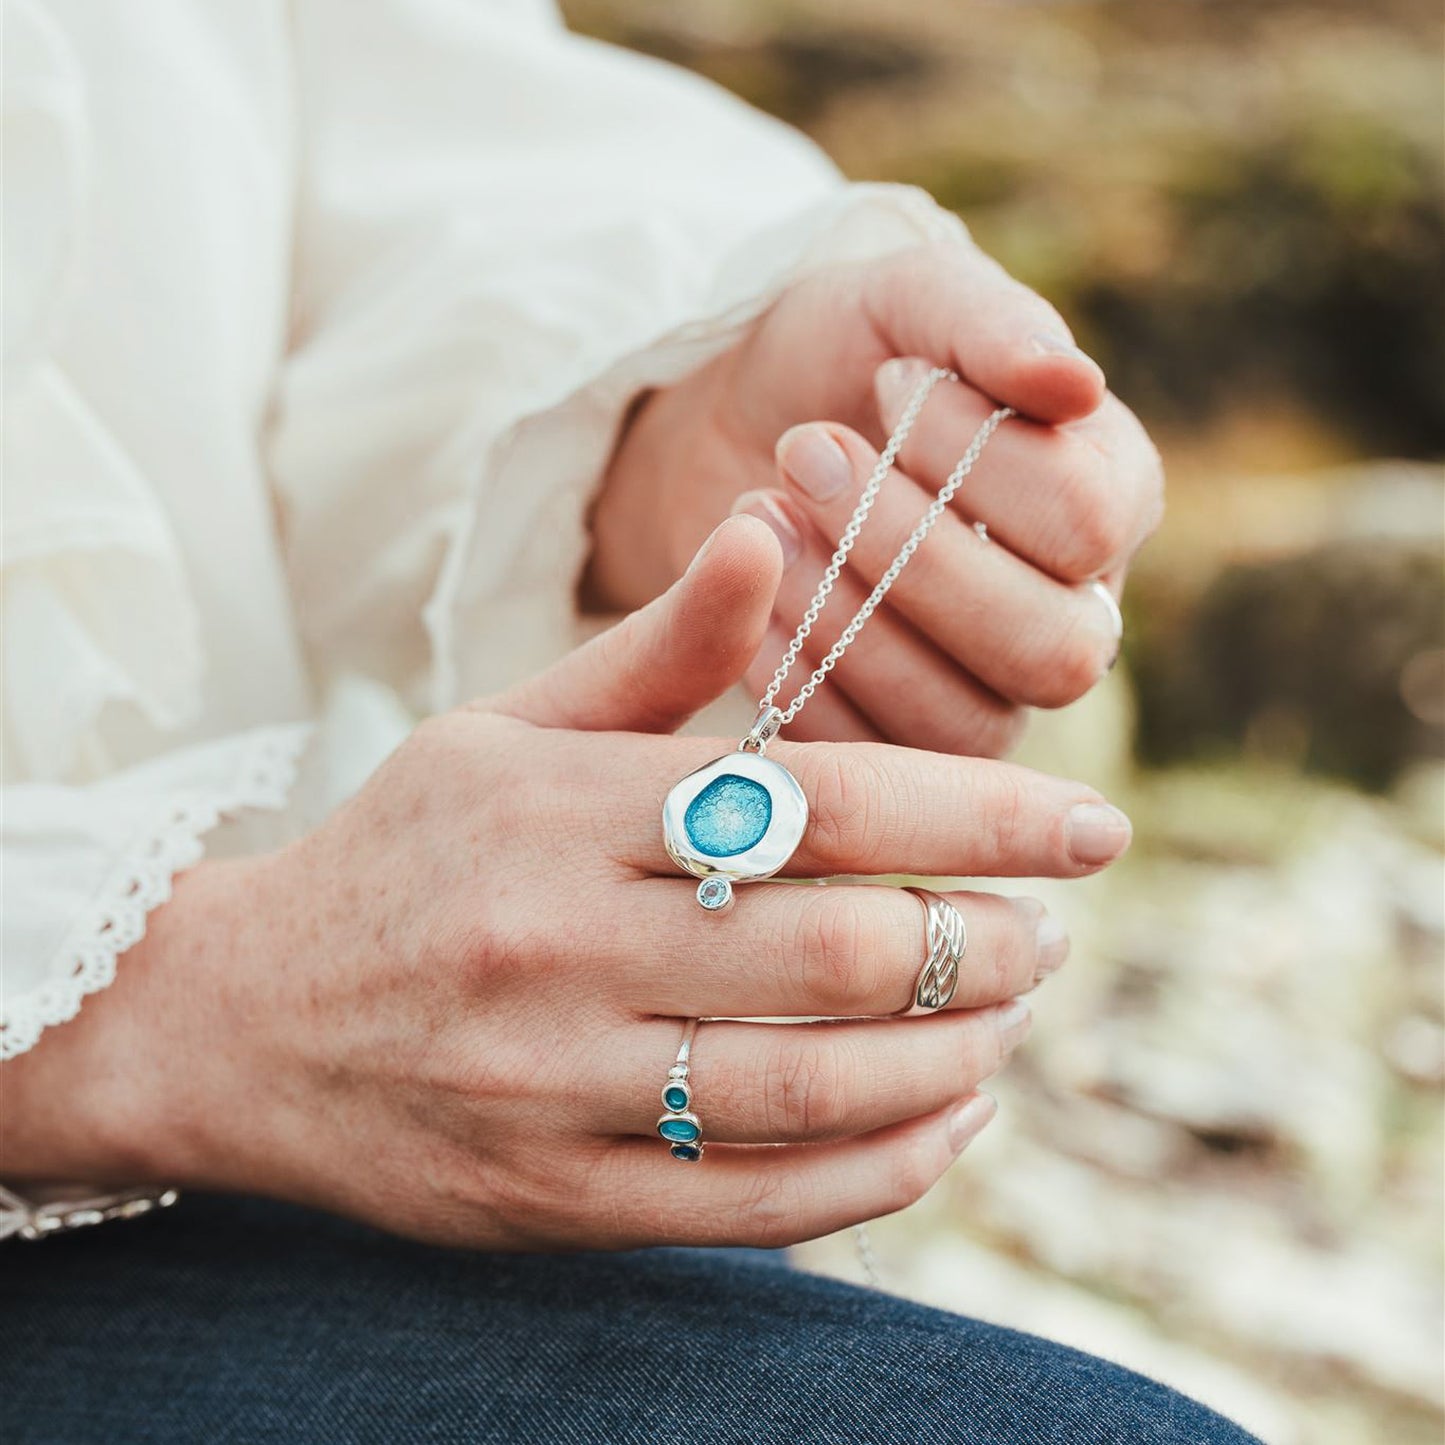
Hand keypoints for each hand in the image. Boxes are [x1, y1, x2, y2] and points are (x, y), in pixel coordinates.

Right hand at [2, 519, 1130, 1250]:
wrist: (235, 1020)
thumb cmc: (402, 853)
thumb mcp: (504, 727)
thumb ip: (653, 650)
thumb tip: (768, 533)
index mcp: (564, 809)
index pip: (826, 802)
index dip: (986, 816)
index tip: (1091, 827)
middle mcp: (561, 945)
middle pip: (842, 947)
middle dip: (989, 940)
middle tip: (1051, 929)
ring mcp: (553, 1086)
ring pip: (815, 1084)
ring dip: (957, 1053)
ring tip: (1014, 1014)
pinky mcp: (551, 1199)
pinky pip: (757, 1205)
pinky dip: (885, 1171)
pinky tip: (951, 1123)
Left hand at [590, 239, 1163, 754]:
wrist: (734, 423)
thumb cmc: (841, 353)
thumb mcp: (904, 300)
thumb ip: (986, 323)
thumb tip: (1073, 380)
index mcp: (1109, 494)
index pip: (1087, 522)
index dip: (978, 460)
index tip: (887, 383)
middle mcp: (1073, 610)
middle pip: (1050, 652)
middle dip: (908, 555)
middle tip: (805, 456)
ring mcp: (989, 692)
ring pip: (966, 725)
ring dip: (848, 624)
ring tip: (758, 514)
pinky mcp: (897, 741)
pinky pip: (874, 762)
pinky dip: (799, 682)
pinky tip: (740, 603)